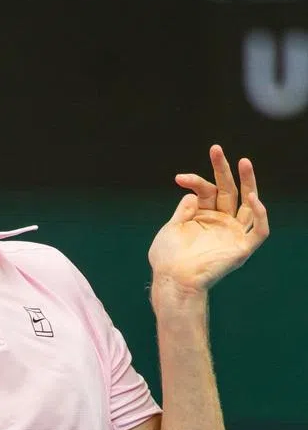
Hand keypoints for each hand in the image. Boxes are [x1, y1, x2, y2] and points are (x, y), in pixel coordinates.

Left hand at [148, 144, 269, 293]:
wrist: (172, 280)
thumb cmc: (168, 258)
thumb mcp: (172, 228)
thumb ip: (185, 210)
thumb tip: (193, 192)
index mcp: (203, 217)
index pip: (206, 191)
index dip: (195, 181)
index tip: (179, 178)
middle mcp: (221, 222)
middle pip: (229, 191)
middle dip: (224, 170)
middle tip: (216, 149)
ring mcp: (233, 234)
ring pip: (249, 205)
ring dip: (249, 183)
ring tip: (243, 161)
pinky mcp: (242, 248)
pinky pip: (259, 230)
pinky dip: (261, 214)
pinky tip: (253, 197)